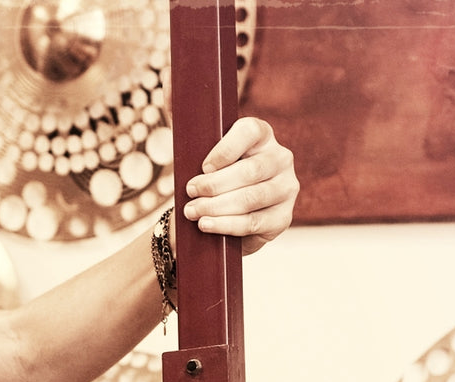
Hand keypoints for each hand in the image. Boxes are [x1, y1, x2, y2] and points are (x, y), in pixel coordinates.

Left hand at [180, 116, 297, 255]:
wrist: (221, 213)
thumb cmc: (207, 175)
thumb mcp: (193, 146)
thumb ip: (181, 111)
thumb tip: (168, 82)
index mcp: (261, 135)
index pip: (250, 131)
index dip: (226, 149)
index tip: (203, 166)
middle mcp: (281, 158)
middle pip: (250, 170)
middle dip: (215, 184)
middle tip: (190, 192)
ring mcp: (286, 188)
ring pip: (252, 198)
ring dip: (217, 207)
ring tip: (192, 212)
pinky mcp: (283, 217)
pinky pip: (255, 222)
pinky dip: (227, 225)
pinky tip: (206, 225)